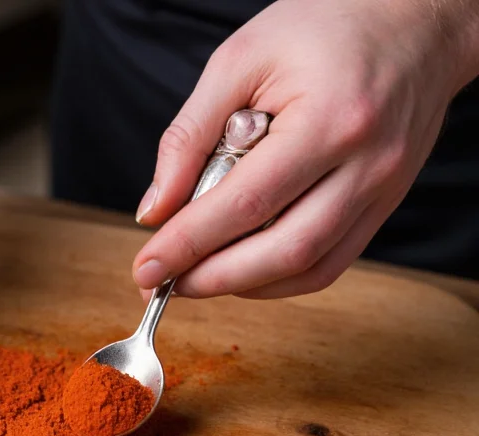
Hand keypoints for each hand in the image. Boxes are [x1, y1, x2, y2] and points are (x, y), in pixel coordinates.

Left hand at [132, 0, 478, 298]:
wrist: (414, 21)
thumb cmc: (324, 27)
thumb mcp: (238, 62)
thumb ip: (189, 137)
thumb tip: (155, 211)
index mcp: (329, 121)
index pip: (245, 203)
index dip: (188, 244)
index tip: (145, 269)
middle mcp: (366, 166)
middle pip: (283, 251)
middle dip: (213, 278)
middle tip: (164, 284)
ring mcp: (383, 191)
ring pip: (310, 267)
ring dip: (244, 285)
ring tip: (194, 279)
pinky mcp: (384, 204)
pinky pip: (331, 263)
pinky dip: (279, 278)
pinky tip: (241, 270)